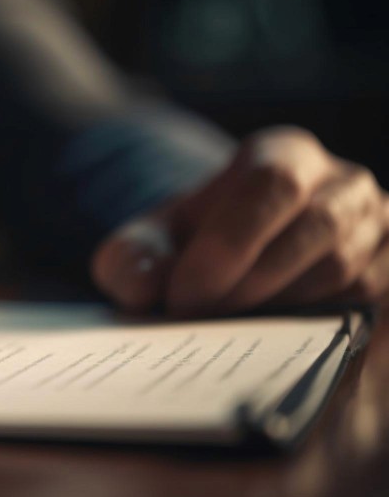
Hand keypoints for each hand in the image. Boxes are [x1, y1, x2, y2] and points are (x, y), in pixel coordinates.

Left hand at [92, 126, 388, 315]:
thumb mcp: (150, 240)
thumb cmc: (192, 244)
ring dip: (279, 308)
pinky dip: (313, 328)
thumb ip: (132, 257)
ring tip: (223, 332)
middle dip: (250, 284)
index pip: (270, 184)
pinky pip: (366, 304)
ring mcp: (376, 227)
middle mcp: (343, 183)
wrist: (232, 256)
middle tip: (198, 321)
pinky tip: (265, 343)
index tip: (182, 297)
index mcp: (284, 154)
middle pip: (316, 229)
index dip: (227, 244)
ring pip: (345, 271)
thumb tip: (144, 287)